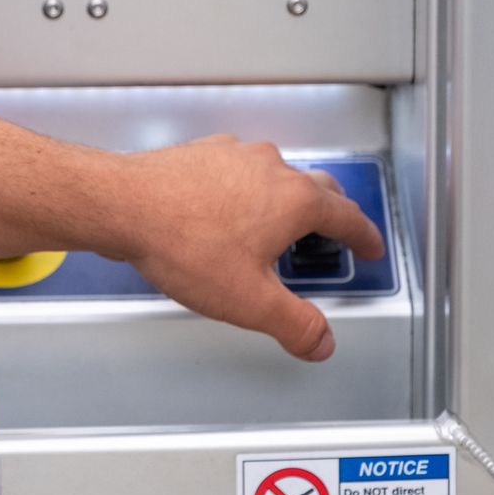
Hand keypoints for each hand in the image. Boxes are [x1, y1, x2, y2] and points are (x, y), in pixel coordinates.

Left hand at [111, 136, 386, 361]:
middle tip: (336, 232)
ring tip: (279, 226)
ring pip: (278, 175)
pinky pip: (241, 170)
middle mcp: (272, 169)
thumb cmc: (182, 242)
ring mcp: (237, 156)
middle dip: (333, 213)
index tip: (369, 246)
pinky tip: (229, 210)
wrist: (124, 205)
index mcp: (295, 201)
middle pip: (319, 188)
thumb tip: (320, 340)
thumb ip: (294, 324)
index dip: (364, 237)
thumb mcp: (249, 301)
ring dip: (287, 199)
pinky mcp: (205, 153)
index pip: (347, 218)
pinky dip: (248, 190)